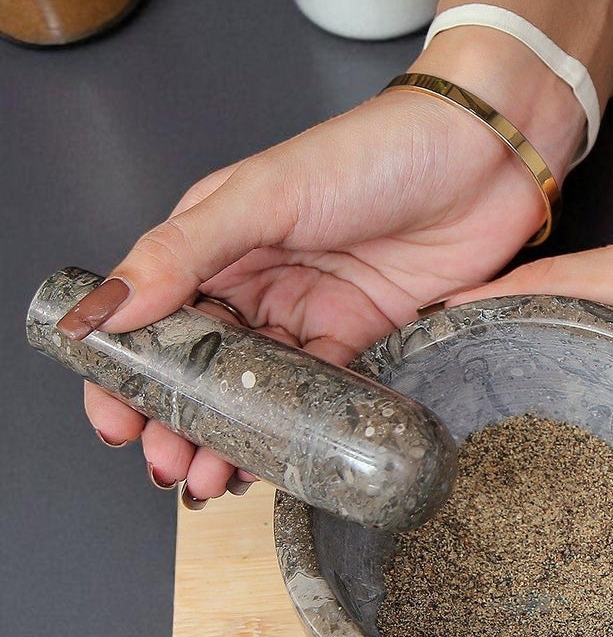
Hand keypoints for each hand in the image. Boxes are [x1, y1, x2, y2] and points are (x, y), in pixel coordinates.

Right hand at [68, 27, 585, 502]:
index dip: (129, 375)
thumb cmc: (373, 153)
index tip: (114, 425)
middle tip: (168, 469)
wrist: (483, 157)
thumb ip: (185, 253)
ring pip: (259, 392)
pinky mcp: (369, 338)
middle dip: (179, 422)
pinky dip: (296, 433)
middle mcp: (261, 280)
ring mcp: (315, 313)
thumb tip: (105, 311)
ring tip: (213, 482)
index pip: (155, 318)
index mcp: (219, 241)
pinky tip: (277, 465)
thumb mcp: (264, 196)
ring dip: (232, 439)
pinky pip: (323, 397)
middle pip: (205, 367)